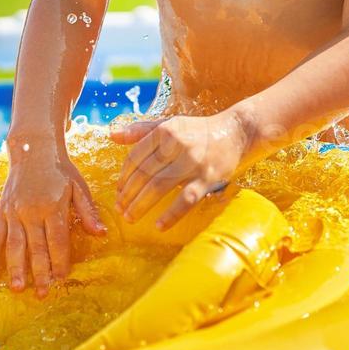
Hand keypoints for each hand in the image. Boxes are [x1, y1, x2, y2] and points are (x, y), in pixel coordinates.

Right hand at [0, 138, 105, 295]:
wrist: (33, 148)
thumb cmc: (60, 170)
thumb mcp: (78, 186)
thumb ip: (87, 211)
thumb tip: (101, 234)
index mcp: (53, 205)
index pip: (58, 239)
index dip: (61, 260)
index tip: (63, 278)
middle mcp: (32, 211)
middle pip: (37, 247)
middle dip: (40, 272)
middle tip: (42, 294)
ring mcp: (14, 212)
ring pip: (14, 245)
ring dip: (15, 269)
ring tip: (17, 289)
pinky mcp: (2, 212)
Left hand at [112, 110, 251, 229]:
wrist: (236, 132)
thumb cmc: (197, 131)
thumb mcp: (169, 124)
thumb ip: (140, 130)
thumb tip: (112, 136)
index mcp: (165, 130)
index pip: (135, 156)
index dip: (124, 176)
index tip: (118, 190)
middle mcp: (177, 144)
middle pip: (144, 173)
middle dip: (128, 194)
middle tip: (119, 209)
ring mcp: (193, 162)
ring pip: (159, 187)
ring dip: (141, 205)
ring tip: (130, 218)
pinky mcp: (207, 179)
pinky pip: (185, 199)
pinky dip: (171, 214)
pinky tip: (158, 225)